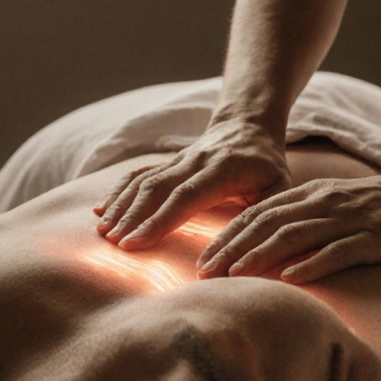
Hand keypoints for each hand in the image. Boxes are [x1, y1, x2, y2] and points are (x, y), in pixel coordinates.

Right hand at [95, 119, 291, 249]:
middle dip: (133, 216)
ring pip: (142, 180)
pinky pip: (137, 174)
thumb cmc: (266, 165)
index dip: (160, 219)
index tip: (137, 242)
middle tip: (115, 244)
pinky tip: (101, 211)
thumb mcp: (279, 187)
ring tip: (103, 232)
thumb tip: (251, 254)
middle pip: (156, 188)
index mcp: (222, 170)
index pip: (186, 196)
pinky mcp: (166, 163)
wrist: (248, 126)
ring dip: (121, 206)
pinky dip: (117, 192)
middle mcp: (194, 162)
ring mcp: (177, 160)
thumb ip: (266, 216)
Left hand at [195, 168, 380, 284]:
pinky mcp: (374, 238)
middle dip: (233, 248)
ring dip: (261, 255)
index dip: (229, 235)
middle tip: (204, 271)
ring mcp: (350, 220)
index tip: (203, 257)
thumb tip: (271, 243)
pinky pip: (339, 251)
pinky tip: (291, 278)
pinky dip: (312, 264)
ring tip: (234, 275)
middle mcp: (325, 203)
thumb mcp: (339, 203)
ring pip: (296, 235)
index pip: (260, 212)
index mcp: (314, 195)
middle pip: (269, 224)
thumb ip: (307, 217)